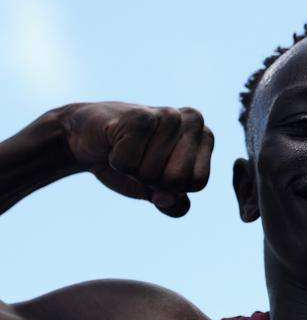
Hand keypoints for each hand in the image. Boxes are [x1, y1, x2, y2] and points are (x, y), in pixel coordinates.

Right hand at [61, 102, 213, 216]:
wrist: (87, 139)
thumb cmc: (132, 164)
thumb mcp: (159, 192)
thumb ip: (175, 205)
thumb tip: (166, 200)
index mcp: (205, 137)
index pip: (197, 182)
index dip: (172, 187)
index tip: (159, 170)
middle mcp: (193, 120)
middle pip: (177, 179)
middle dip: (152, 180)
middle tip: (140, 160)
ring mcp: (168, 114)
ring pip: (152, 173)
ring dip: (132, 170)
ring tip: (127, 149)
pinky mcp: (139, 115)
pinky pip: (129, 163)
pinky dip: (117, 161)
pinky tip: (115, 142)